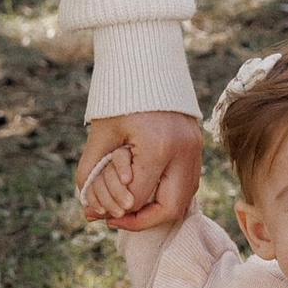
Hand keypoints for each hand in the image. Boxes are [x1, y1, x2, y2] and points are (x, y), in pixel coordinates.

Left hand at [73, 107, 202, 233]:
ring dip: (159, 211)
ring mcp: (195, 151)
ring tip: (132, 209)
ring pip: (185, 200)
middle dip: (144, 221)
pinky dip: (169, 195)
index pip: (140, 197)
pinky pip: (188, 185)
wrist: (148, 66)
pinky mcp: (198, 148)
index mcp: (158, 147)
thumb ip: (91, 172)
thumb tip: (89, 210)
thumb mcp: (100, 134)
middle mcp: (183, 152)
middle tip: (120, 220)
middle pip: (171, 208)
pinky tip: (147, 193)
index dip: (120, 212)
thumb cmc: (119, 98)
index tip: (104, 215)